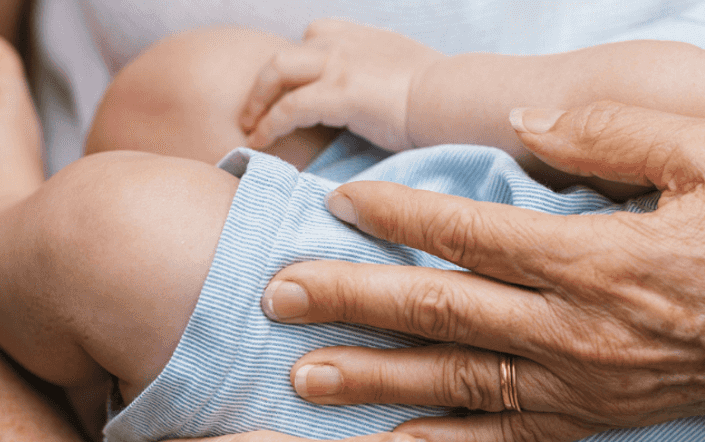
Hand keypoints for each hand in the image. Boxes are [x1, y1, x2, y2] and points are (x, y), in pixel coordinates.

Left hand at [239, 19, 441, 152]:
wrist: (453, 99)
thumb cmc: (442, 98)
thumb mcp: (408, 75)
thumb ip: (385, 80)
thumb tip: (385, 103)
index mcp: (362, 38)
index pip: (315, 35)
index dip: (298, 62)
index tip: (291, 88)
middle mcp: (344, 43)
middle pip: (286, 53)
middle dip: (264, 83)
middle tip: (254, 111)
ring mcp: (338, 64)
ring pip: (277, 71)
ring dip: (258, 101)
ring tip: (251, 128)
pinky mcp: (337, 92)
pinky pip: (290, 107)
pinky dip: (270, 125)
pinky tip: (261, 144)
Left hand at [259, 102, 704, 441]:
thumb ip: (610, 134)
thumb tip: (526, 123)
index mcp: (599, 258)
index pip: (473, 234)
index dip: (400, 215)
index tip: (339, 200)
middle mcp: (579, 331)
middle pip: (442, 314)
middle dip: (352, 302)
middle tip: (276, 295)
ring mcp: (586, 384)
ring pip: (457, 385)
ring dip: (376, 379)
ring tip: (304, 376)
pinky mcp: (601, 418)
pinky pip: (510, 438)